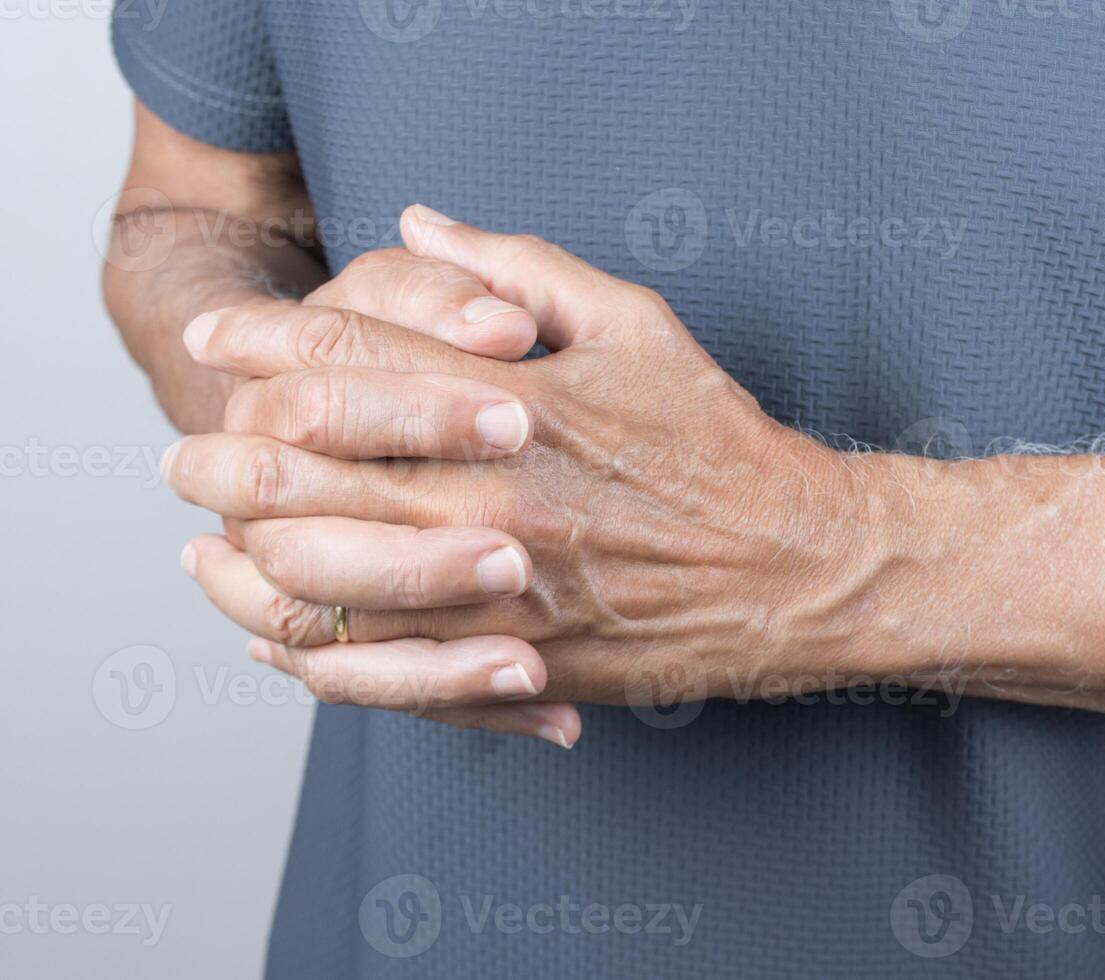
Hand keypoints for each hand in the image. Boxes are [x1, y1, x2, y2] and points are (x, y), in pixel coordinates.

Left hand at [166, 207, 881, 726]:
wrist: (793, 565)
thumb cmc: (719, 440)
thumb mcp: (635, 322)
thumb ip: (517, 269)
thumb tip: (419, 226)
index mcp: (516, 397)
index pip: (345, 355)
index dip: (260, 340)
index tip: (220, 338)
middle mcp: (492, 489)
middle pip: (303, 464)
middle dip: (224, 452)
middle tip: (190, 451)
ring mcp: (496, 583)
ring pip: (320, 572)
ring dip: (243, 555)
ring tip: (209, 543)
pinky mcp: (512, 655)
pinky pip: (378, 664)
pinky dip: (308, 648)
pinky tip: (273, 629)